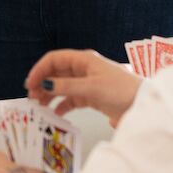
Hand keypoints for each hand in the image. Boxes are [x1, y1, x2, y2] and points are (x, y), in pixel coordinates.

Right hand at [24, 48, 141, 125]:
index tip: (29, 84)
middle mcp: (84, 69)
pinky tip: (56, 114)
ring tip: (40, 107)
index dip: (40, 70)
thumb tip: (45, 84)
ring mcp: (87, 83)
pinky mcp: (92, 97)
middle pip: (56, 72)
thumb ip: (67, 86)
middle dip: (43, 83)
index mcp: (84, 60)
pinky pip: (71, 99)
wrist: (142, 105)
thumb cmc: (120, 91)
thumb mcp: (91, 88)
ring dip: (50, 95)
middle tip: (32, 98)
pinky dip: (62, 105)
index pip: (55, 59)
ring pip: (62, 86)